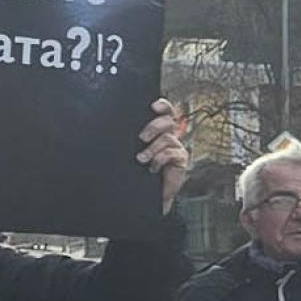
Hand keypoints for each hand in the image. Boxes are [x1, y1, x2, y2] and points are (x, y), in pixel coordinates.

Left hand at [138, 98, 188, 214]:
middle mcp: (170, 136)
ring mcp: (176, 147)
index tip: (153, 106)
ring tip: (142, 159)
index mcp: (159, 130)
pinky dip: (159, 159)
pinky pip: (172, 153)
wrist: (145, 194)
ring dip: (152, 148)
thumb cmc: (138, 171)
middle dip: (154, 127)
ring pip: (167, 137)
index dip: (163, 105)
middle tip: (142, 138)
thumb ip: (134, 138)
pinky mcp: (181, 159)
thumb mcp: (133, 151)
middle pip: (168, 120)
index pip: (166, 111)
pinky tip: (153, 168)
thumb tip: (118, 123)